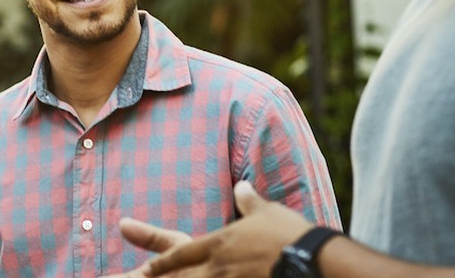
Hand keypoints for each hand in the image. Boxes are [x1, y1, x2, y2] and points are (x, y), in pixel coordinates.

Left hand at [106, 181, 312, 277]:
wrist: (313, 258)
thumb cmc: (290, 234)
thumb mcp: (267, 213)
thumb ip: (250, 202)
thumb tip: (242, 186)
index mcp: (219, 243)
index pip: (180, 251)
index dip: (159, 255)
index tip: (141, 259)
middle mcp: (217, 267)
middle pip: (176, 277)